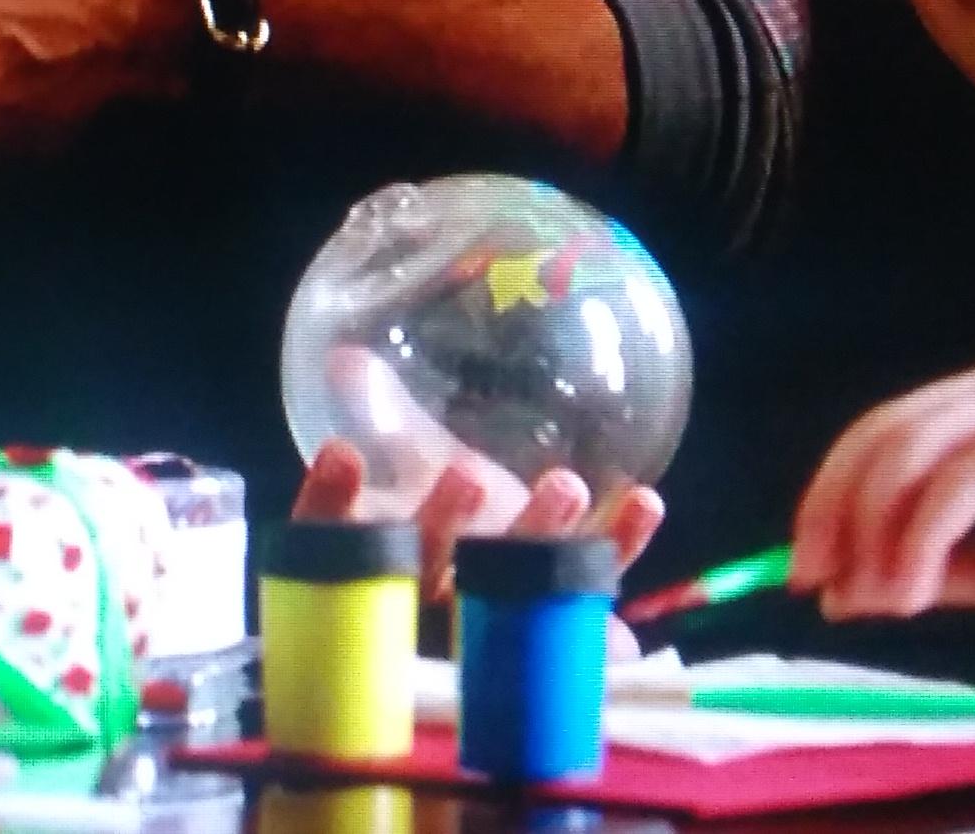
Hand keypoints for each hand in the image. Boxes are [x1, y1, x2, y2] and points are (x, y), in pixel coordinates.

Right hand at [292, 344, 666, 603]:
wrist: (512, 580)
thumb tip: (346, 357)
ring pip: (513, 587)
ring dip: (538, 537)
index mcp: (376, 562)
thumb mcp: (415, 464)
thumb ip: (386, 417)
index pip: (333, 542)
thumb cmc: (449, 514)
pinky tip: (645, 501)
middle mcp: (432, 600)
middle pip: (429, 573)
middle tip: (468, 473)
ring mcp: (502, 616)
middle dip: (447, 526)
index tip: (339, 450)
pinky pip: (595, 587)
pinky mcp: (566, 615)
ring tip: (564, 482)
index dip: (330, 505)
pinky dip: (619, 544)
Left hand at [787, 340, 974, 626]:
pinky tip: (914, 589)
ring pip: (912, 450)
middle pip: (882, 432)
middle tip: (814, 583)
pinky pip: (966, 477)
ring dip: (876, 534)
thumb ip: (939, 569)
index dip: (830, 496)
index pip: (883, 432)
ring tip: (874, 601)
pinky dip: (923, 535)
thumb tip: (839, 588)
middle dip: (834, 511)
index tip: (802, 571)